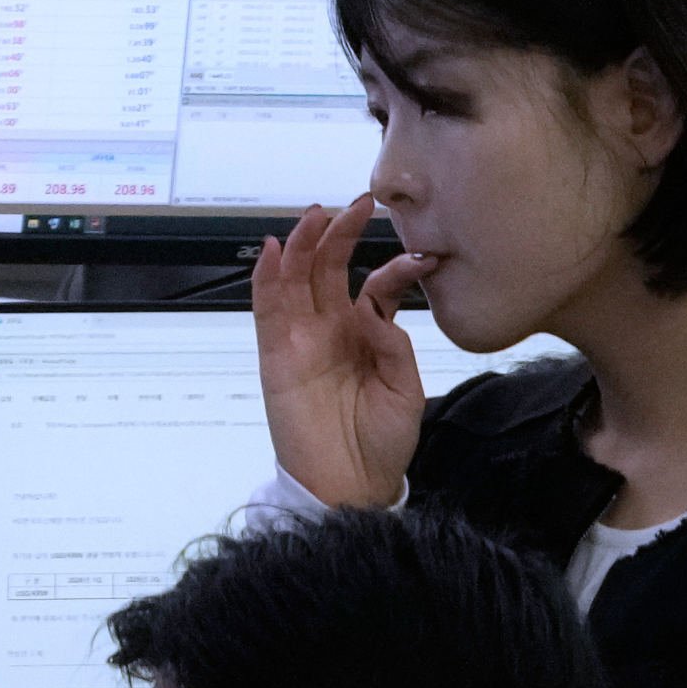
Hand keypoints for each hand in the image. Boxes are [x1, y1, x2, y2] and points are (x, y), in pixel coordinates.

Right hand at [249, 199, 430, 508]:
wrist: (351, 484)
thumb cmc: (380, 442)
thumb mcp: (406, 389)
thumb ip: (394, 345)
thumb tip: (375, 309)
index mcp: (365, 335)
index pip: (374, 286)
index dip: (393, 266)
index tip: (420, 254)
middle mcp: (330, 330)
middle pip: (328, 268)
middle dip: (340, 233)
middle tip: (357, 203)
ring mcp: (300, 339)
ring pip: (295, 278)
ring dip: (302, 243)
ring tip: (315, 214)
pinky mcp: (275, 354)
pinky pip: (266, 308)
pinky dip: (266, 276)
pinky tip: (274, 248)